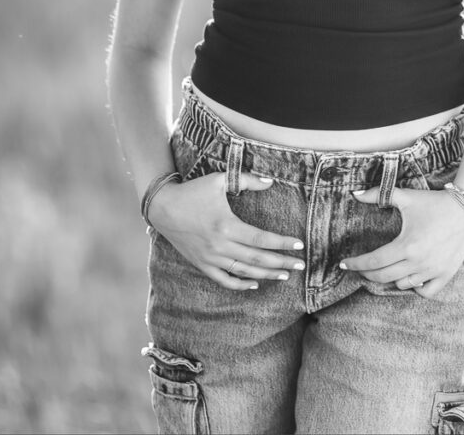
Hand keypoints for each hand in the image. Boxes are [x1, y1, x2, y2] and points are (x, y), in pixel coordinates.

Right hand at [148, 171, 304, 290]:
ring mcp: (210, 258)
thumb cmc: (192, 191)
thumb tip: (270, 181)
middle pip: (257, 258)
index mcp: (226, 226)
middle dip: (281, 262)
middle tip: (300, 265)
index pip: (261, 239)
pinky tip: (255, 283)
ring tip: (284, 275)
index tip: (299, 245)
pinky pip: (224, 279)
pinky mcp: (202, 264)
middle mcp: (220, 246)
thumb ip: (247, 180)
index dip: (282, 244)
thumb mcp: (219, 180)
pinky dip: (240, 284)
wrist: (163, 208)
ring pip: (244, 271)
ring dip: (266, 275)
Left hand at [340, 186, 463, 297]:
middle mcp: (418, 263)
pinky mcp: (445, 275)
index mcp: (406, 245)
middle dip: (367, 273)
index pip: (374, 262)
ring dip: (391, 278)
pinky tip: (409, 277)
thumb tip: (354, 193)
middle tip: (359, 267)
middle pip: (384, 277)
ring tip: (386, 268)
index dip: (356, 264)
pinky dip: (414, 287)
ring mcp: (433, 271)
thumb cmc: (433, 203)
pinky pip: (425, 292)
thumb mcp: (406, 197)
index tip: (343, 264)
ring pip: (402, 285)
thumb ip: (378, 194)